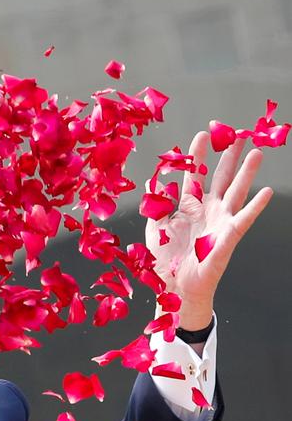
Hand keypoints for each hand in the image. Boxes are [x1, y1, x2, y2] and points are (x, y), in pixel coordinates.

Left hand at [145, 132, 272, 330]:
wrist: (174, 286)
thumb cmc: (166, 259)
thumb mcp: (156, 226)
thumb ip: (156, 203)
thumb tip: (153, 180)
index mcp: (188, 206)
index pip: (194, 175)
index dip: (198, 155)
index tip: (203, 134)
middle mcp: (207, 210)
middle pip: (220, 178)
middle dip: (229, 156)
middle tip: (238, 134)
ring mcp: (219, 222)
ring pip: (236, 192)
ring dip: (247, 173)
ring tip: (257, 153)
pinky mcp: (227, 237)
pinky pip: (243, 219)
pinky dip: (255, 206)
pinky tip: (267, 191)